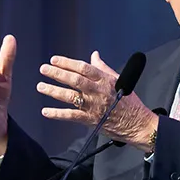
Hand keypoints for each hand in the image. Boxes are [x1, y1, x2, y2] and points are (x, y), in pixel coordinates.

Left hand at [37, 51, 158, 149]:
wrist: (137, 123)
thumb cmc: (129, 102)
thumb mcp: (118, 80)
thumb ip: (103, 67)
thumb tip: (94, 55)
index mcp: (105, 80)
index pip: (83, 68)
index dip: (67, 63)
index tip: (55, 60)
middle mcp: (98, 91)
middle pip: (74, 80)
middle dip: (57, 73)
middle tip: (44, 69)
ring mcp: (93, 106)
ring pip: (70, 96)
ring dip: (53, 91)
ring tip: (41, 86)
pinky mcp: (91, 120)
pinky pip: (71, 116)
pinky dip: (57, 114)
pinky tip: (46, 111)